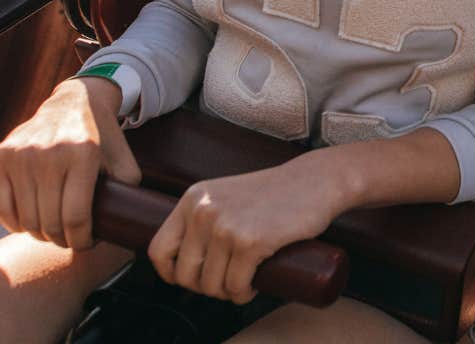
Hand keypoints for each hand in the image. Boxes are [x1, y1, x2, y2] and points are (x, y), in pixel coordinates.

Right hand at [0, 77, 140, 248]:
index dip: (81, 240)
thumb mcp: (123, 158)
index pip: (76, 217)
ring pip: (27, 218)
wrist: (73, 102)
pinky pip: (1, 206)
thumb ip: (129, 189)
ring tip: (52, 234)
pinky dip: (13, 225)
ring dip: (39, 235)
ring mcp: (22, 155)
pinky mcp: (2, 156)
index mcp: (82, 155)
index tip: (86, 243)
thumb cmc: (101, 137)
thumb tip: (127, 224)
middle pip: (50, 221)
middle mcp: (49, 154)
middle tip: (70, 240)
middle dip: (62, 240)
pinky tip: (26, 227)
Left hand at [148, 157, 340, 304]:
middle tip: (226, 282)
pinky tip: (253, 285)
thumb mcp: (225, 196)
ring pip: (211, 285)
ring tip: (243, 283)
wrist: (315, 181)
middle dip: (205, 288)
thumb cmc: (274, 193)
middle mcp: (203, 212)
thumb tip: (187, 260)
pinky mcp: (250, 242)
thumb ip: (203, 217)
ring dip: (227, 293)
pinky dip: (243, 293)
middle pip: (185, 274)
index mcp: (192, 199)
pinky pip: (236, 286)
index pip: (159, 250)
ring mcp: (225, 227)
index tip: (191, 278)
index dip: (171, 273)